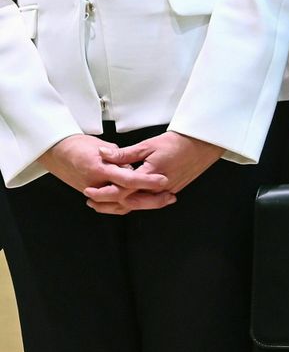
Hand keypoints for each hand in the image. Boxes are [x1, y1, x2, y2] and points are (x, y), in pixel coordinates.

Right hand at [39, 134, 172, 213]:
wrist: (55, 150)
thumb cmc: (78, 144)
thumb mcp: (101, 144)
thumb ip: (120, 156)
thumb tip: (133, 165)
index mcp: (100, 169)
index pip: (128, 179)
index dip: (147, 182)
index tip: (164, 181)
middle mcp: (97, 184)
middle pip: (128, 198)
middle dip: (151, 200)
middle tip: (170, 196)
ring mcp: (95, 192)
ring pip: (122, 206)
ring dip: (144, 205)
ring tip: (164, 200)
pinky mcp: (94, 196)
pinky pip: (113, 206)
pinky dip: (129, 207)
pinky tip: (144, 204)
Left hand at [100, 132, 222, 211]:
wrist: (200, 146)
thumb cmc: (176, 143)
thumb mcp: (146, 145)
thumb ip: (124, 154)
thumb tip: (103, 154)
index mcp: (150, 175)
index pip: (123, 189)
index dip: (104, 192)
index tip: (90, 192)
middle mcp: (159, 188)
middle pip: (130, 203)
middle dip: (109, 204)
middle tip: (93, 202)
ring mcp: (166, 192)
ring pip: (140, 205)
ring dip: (121, 206)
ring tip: (106, 204)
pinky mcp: (171, 192)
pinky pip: (150, 202)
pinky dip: (136, 203)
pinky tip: (126, 200)